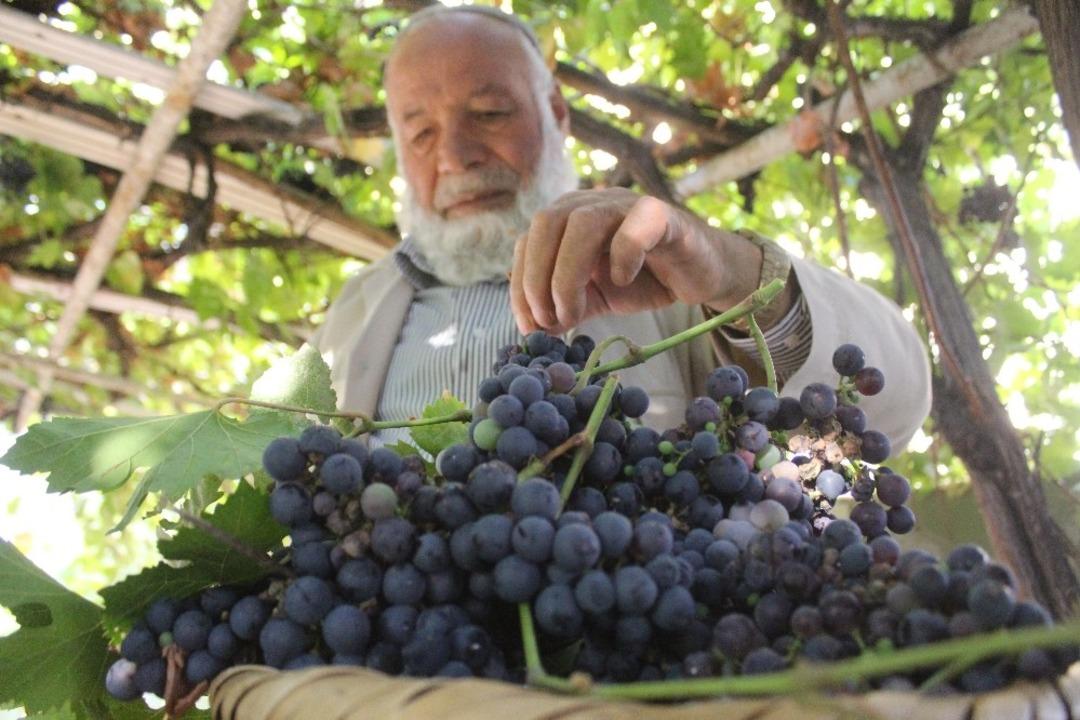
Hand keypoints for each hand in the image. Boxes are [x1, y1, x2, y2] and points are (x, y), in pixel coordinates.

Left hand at [509, 188, 761, 333]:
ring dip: (568, 273)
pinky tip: (622, 280)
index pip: (527, 241)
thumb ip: (563, 310)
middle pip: (546, 223)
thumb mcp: (594, 299)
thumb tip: (532, 331)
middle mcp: (592, 204)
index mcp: (567, 220)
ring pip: (582, 222)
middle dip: (538, 278)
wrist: (699, 275)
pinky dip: (622, 254)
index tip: (530, 326)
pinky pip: (636, 223)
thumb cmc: (643, 280)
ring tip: (577, 312)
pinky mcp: (663, 215)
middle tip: (551, 320)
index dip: (521, 284)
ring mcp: (626, 205)